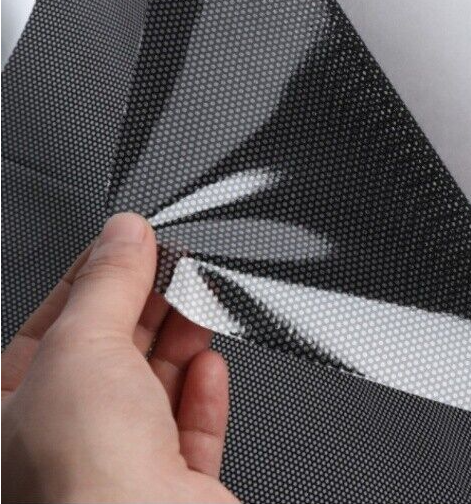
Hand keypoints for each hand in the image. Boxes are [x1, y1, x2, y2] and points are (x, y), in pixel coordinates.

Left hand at [1, 213, 239, 503]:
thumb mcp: (80, 345)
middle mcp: (60, 449)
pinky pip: (190, 433)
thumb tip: (125, 232)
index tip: (126, 242)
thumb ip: (107, 281)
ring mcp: (120, 474)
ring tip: (199, 300)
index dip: (89, 279)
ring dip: (178, 343)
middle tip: (173, 262)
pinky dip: (203, 394)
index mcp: (9, 420)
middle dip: (143, 306)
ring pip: (151, 392)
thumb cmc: (81, 479)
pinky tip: (210, 363)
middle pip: (107, 356)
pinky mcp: (175, 492)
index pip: (48, 329)